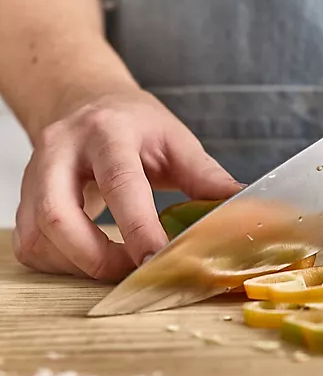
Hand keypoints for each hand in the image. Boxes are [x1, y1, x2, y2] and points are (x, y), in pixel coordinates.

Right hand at [13, 90, 241, 280]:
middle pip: (59, 214)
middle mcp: (62, 150)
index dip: (138, 228)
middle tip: (135, 272)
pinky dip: (63, 264)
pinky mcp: (24, 198)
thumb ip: (206, 177)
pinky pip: (31, 245)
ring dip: (80, 266)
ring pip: (38, 236)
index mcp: (108, 132)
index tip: (159, 262)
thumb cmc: (136, 125)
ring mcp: (35, 174)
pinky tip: (91, 259)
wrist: (86, 103)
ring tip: (119, 267)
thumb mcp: (176, 140)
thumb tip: (245, 208)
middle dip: (98, 258)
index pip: (120, 183)